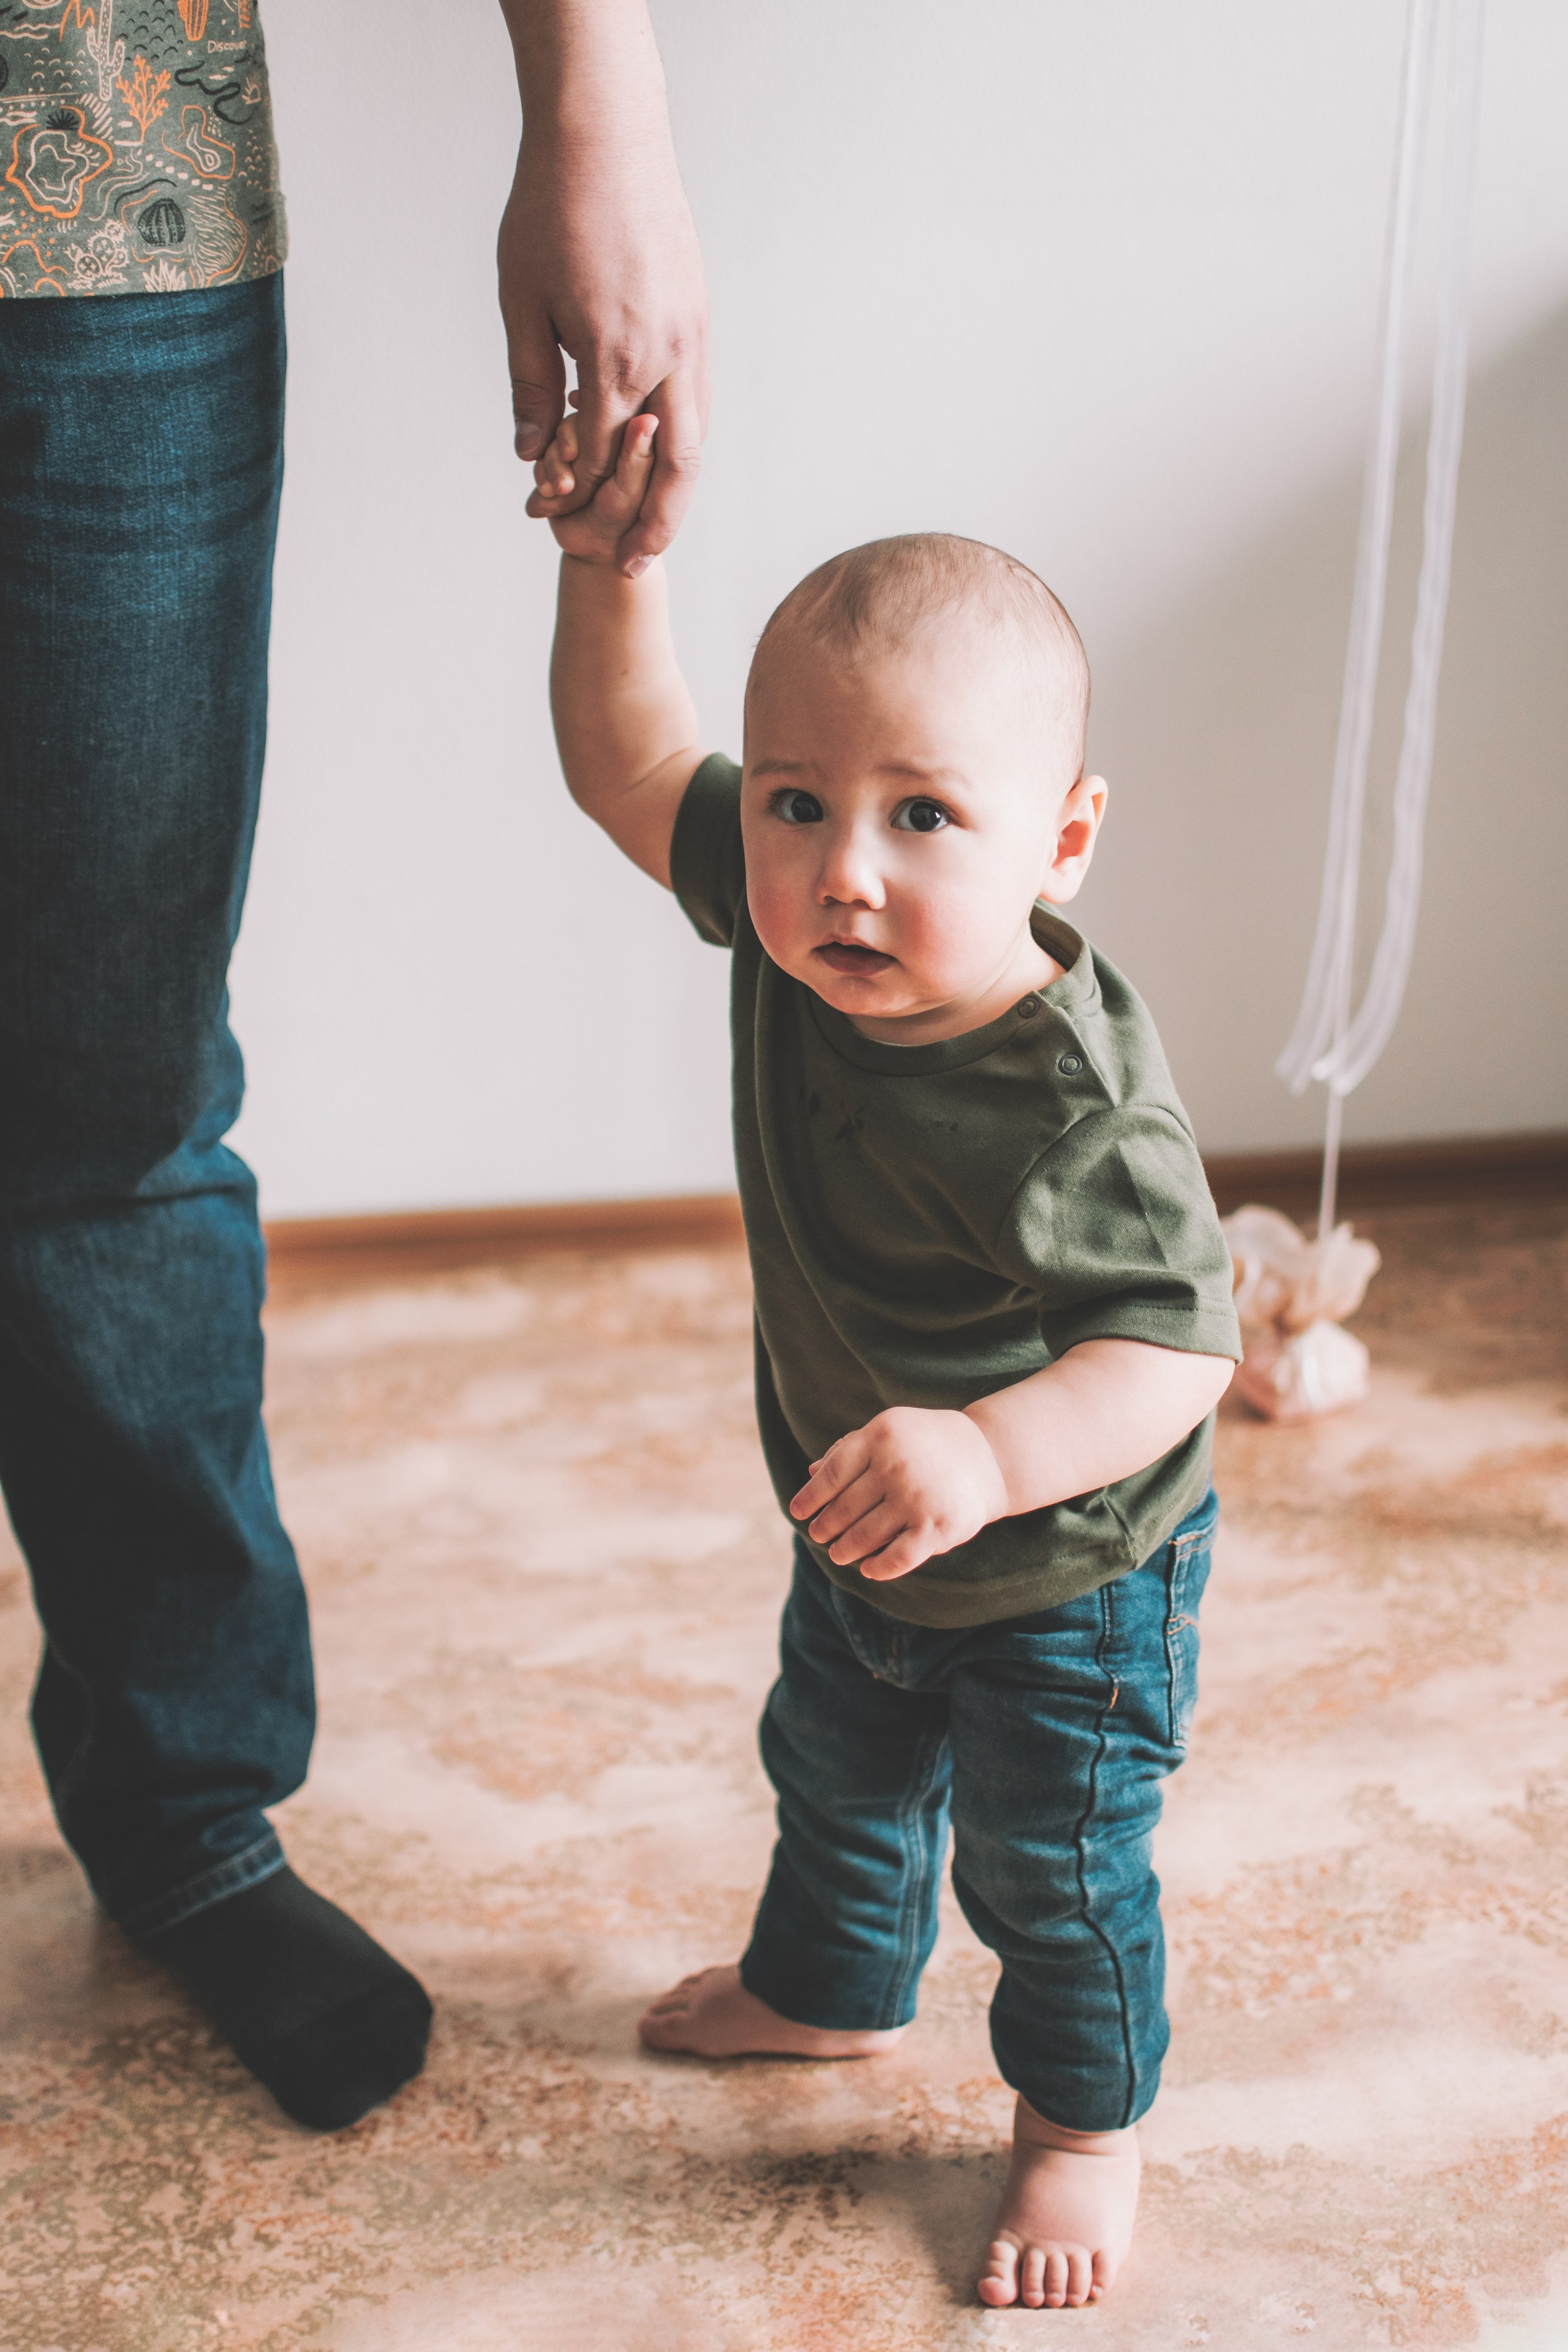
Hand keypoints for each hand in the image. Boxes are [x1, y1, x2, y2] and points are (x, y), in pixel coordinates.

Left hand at [499, 108, 707, 574]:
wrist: (605, 133)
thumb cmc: (552, 208)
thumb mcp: (520, 300)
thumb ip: (529, 381)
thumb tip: (527, 450)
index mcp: (614, 359)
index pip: (597, 457)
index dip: (570, 492)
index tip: (547, 517)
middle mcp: (665, 356)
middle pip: (672, 468)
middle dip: (654, 525)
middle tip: (632, 567)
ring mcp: (690, 336)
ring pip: (695, 435)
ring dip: (676, 487)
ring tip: (654, 525)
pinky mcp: (697, 314)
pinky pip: (697, 395)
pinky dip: (680, 435)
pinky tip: (659, 452)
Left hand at [790, 1407, 1009, 1581]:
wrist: (990, 1455)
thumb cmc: (927, 1443)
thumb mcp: (889, 1432)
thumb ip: (849, 1450)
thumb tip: (811, 1475)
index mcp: (879, 1436)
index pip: (832, 1475)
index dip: (811, 1498)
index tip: (798, 1513)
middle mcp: (895, 1465)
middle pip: (844, 1509)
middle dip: (826, 1527)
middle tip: (818, 1536)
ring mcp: (916, 1497)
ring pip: (865, 1536)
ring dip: (846, 1550)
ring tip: (839, 1554)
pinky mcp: (936, 1526)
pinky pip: (897, 1558)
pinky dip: (878, 1568)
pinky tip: (868, 1569)